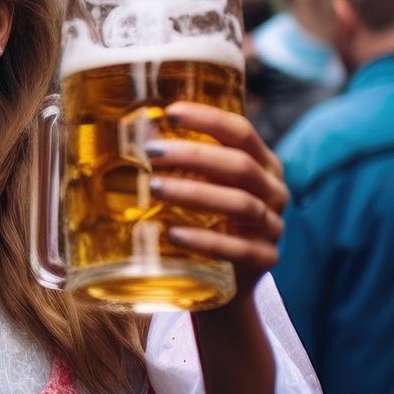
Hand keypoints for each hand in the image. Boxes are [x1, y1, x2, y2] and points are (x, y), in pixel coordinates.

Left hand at [147, 102, 289, 300]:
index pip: (241, 132)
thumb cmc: (205, 221)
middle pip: (240, 165)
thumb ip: (179, 164)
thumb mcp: (201, 187)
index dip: (209, 119)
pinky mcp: (264, 259)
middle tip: (150, 151)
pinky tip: (174, 234)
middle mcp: (273, 192)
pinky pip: (238, 249)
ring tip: (154, 187)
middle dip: (194, 155)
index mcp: (261, 165)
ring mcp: (272, 227)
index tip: (171, 112)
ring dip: (195, 193)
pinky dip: (205, 241)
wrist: (226, 282)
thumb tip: (121, 135)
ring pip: (240, 204)